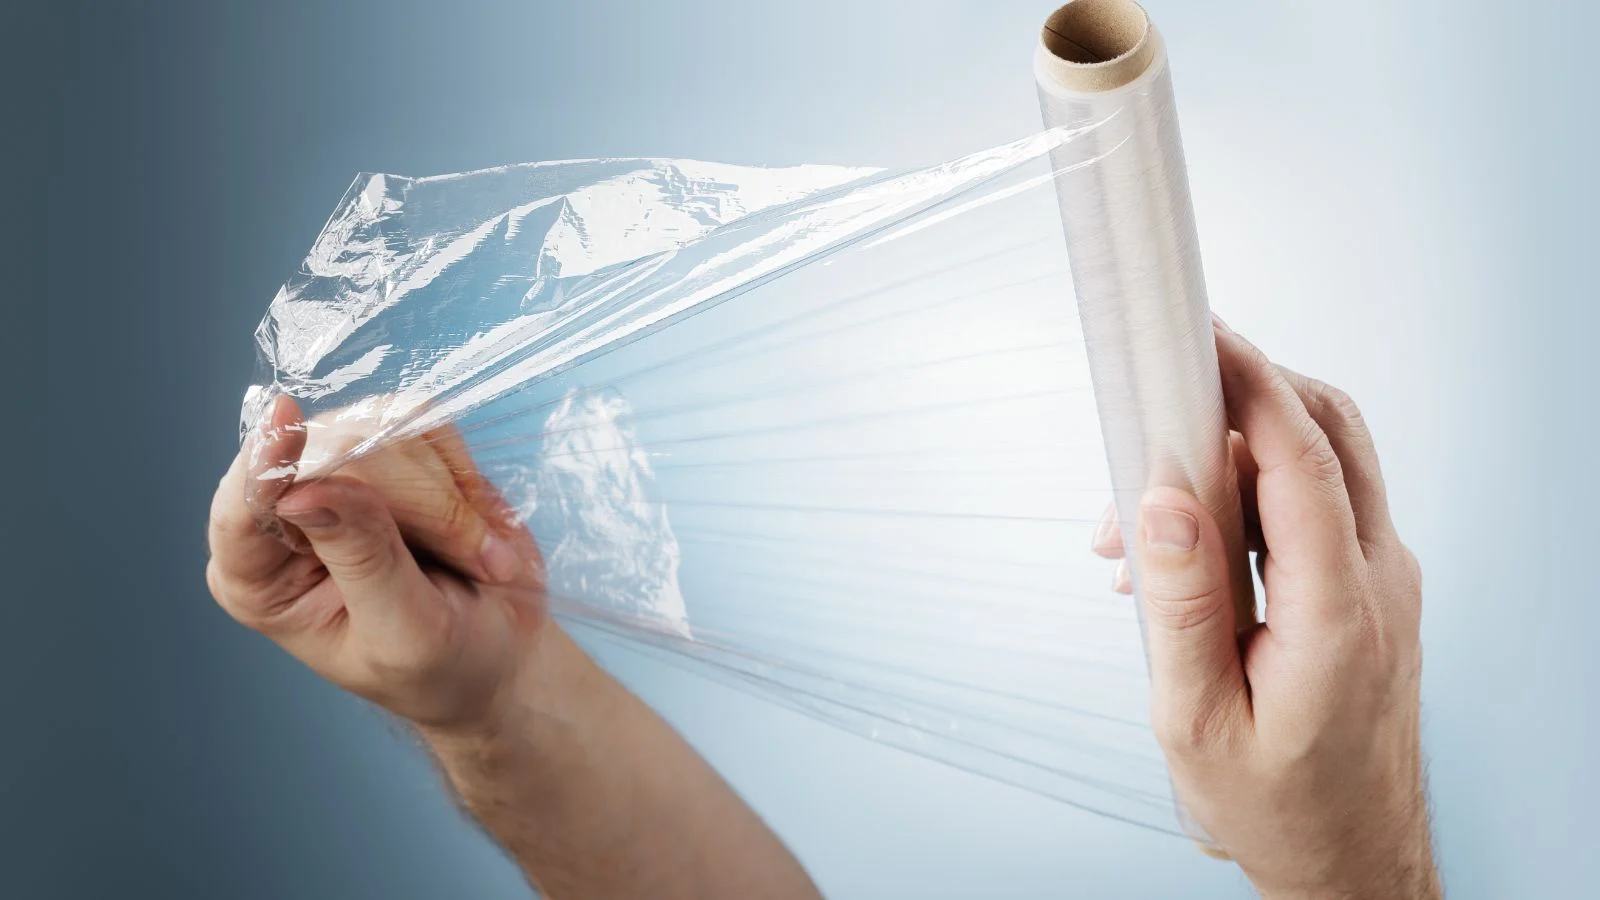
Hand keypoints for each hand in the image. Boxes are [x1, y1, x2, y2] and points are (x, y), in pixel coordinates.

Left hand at [206, 395, 546, 732]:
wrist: (502, 651)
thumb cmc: (444, 666)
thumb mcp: (404, 632)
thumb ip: (361, 560)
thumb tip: (302, 491)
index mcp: (260, 579)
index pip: (240, 507)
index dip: (264, 462)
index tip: (285, 418)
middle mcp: (285, 518)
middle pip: (331, 452)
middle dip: (418, 500)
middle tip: (475, 557)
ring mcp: (337, 476)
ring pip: (381, 428)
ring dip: (446, 492)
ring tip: (476, 554)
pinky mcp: (387, 451)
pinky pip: (419, 421)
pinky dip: (460, 469)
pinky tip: (471, 521)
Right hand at [1091, 321, 1437, 897]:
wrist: (1349, 859)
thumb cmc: (1273, 804)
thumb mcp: (1197, 721)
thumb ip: (1179, 605)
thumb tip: (1161, 497)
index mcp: (1339, 613)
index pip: (1302, 458)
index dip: (1250, 382)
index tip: (1199, 334)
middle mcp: (1379, 581)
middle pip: (1330, 431)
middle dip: (1244, 392)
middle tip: (1158, 398)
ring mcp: (1384, 582)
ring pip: (1325, 461)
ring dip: (1234, 454)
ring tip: (1137, 524)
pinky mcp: (1370, 591)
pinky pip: (1316, 509)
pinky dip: (1251, 496)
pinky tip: (1183, 552)